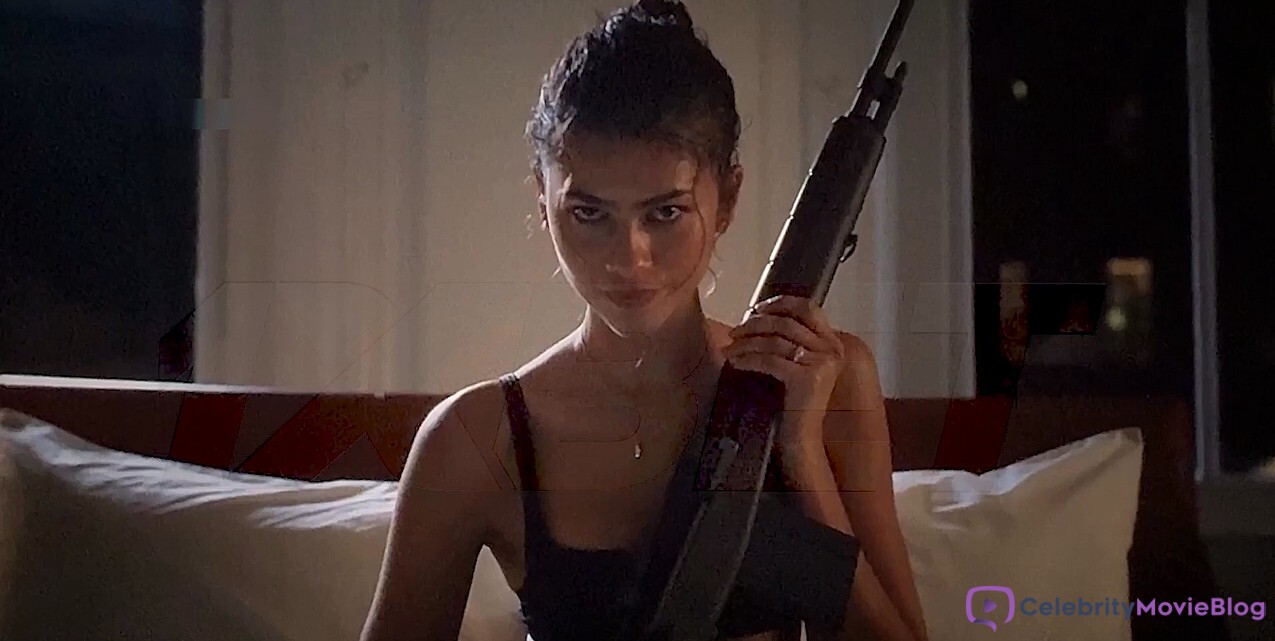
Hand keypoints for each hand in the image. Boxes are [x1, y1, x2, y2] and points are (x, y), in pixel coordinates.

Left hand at [722, 294, 847, 442]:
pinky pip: (770, 360)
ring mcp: (822, 363)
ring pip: (775, 341)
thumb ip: (794, 343)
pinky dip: (748, 359)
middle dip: (755, 325)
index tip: (757, 309)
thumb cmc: (798, 402)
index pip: (808, 308)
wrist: (805, 435)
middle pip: (786, 323)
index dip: (781, 304)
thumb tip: (759, 319)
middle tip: (735, 332)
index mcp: (833, 342)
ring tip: (730, 348)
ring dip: (746, 343)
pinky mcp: (807, 378)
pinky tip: (735, 362)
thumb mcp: (802, 366)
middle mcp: (832, 349)